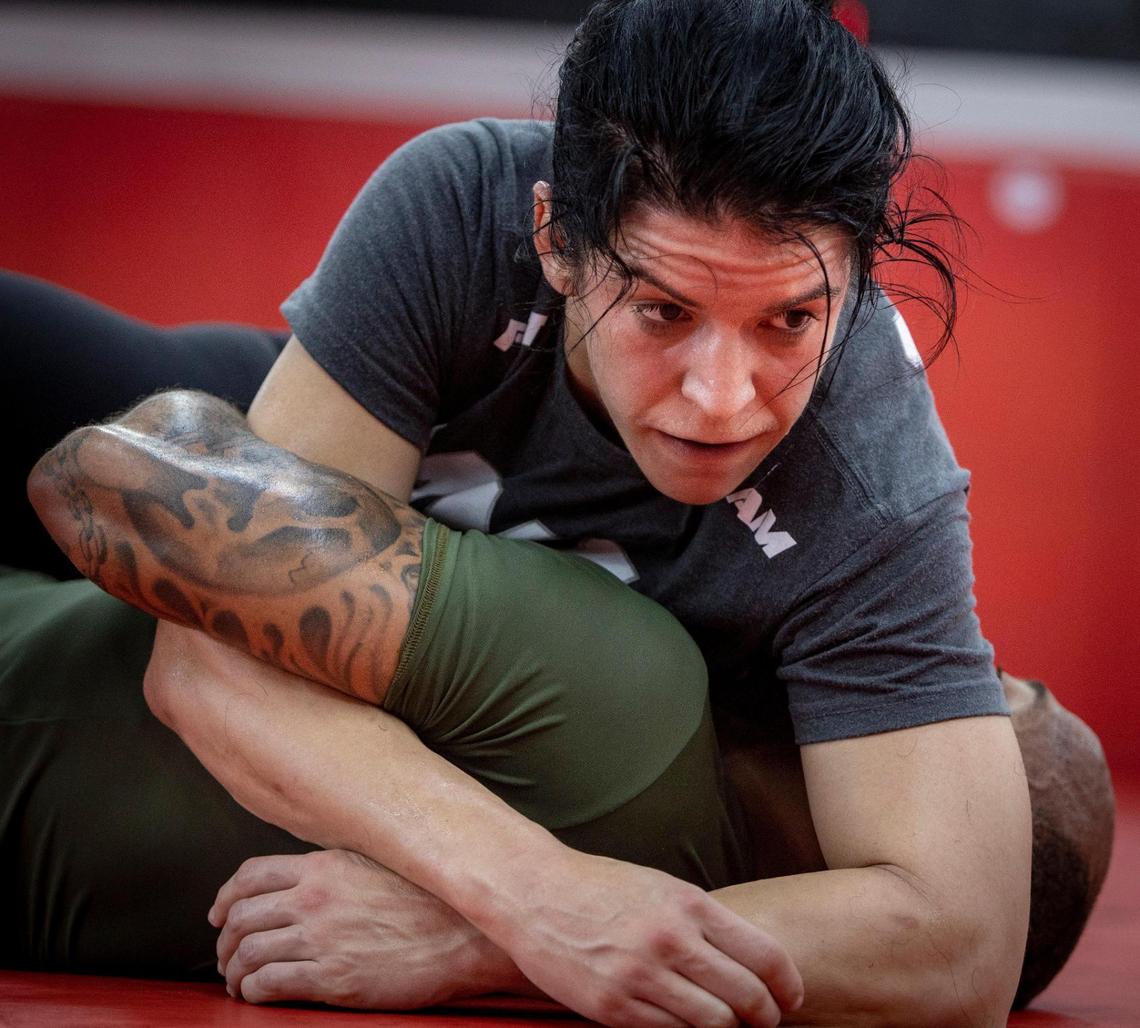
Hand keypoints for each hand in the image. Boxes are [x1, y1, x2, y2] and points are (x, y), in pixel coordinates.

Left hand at [210, 850, 531, 1008]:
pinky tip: (256, 994)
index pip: (251, 875)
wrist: (463, 934)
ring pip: (249, 953)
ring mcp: (322, 939)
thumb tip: (303, 880)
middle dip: (225, 940)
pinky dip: (253, 991)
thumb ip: (334, 870)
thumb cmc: (426, 900)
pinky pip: (270, 984)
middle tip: (227, 955)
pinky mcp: (333, 979)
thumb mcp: (375, 865)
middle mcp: (315, 898)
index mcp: (324, 866)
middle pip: (241, 916)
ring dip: (234, 970)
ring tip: (238, 981)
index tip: (219, 913)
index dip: (226, 896)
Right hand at [489, 849, 803, 1026]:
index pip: (764, 956)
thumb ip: (703, 922)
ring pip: (714, 1024)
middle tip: (763, 1020)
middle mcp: (671, 940)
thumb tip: (750, 962)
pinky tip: (686, 1025)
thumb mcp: (661, 888)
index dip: (787, 985)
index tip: (790, 998)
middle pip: (747, 997)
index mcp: (689, 904)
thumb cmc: (601, 887)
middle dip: (765, 1016)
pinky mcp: (614, 1008)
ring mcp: (642, 976)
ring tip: (727, 1025)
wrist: (536, 892)